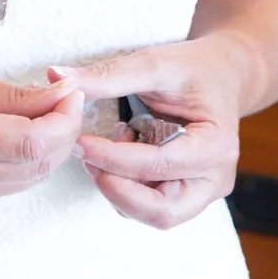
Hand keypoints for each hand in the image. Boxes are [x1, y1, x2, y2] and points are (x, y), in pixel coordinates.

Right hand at [0, 70, 83, 208]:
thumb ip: (9, 94)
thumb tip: (60, 94)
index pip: (34, 141)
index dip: (65, 118)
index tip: (71, 92)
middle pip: (39, 165)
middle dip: (65, 133)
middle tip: (64, 100)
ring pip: (29, 179)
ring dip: (50, 149)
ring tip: (46, 115)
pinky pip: (9, 185)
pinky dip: (27, 161)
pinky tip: (21, 135)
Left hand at [52, 35, 253, 228]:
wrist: (222, 75)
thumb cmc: (192, 69)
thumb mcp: (153, 64)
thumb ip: (107, 75)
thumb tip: (55, 76)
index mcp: (215, 145)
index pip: (158, 165)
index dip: (113, 158)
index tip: (79, 143)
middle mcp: (216, 177)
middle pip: (162, 211)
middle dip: (117, 190)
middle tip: (86, 157)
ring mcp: (204, 191)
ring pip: (154, 215)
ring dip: (120, 190)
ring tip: (104, 149)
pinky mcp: (188, 193)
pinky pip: (151, 206)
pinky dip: (127, 187)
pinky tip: (119, 152)